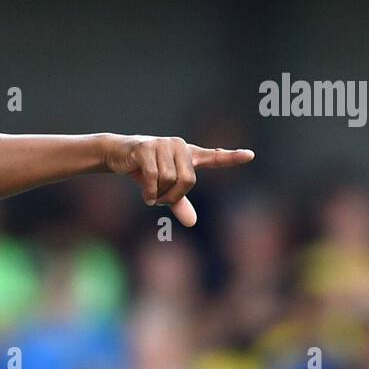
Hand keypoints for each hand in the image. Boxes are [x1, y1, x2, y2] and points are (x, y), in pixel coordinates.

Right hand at [104, 135, 254, 226]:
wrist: (117, 154)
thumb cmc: (143, 170)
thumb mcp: (163, 188)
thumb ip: (179, 203)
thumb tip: (192, 223)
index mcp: (188, 154)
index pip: (213, 156)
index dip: (231, 157)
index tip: (250, 155)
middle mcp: (179, 146)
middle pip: (188, 180)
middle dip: (174, 196)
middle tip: (161, 201)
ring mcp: (163, 145)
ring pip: (169, 180)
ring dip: (159, 195)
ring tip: (150, 195)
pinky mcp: (146, 148)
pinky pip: (154, 177)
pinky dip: (150, 192)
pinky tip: (146, 196)